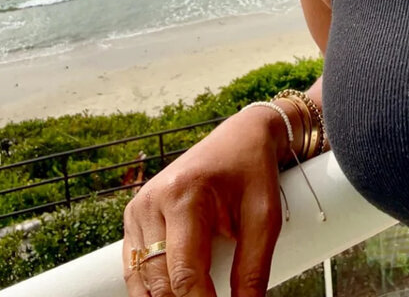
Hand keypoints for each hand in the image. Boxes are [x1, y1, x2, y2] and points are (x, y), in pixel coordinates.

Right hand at [122, 105, 289, 296]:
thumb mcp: (265, 217)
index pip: (184, 275)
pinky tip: (175, 294)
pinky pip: (134, 268)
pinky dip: (151, 288)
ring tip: (200, 296)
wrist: (239, 138)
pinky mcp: (134, 216)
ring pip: (141, 281)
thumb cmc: (253, 173)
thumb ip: (253, 269)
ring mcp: (138, 208)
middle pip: (159, 283)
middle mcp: (152, 201)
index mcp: (183, 196)